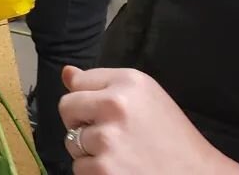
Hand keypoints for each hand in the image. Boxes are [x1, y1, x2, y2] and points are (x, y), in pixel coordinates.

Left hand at [59, 67, 238, 174]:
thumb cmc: (172, 138)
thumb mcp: (144, 96)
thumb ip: (101, 82)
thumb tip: (66, 73)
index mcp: (128, 81)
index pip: (78, 82)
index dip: (89, 101)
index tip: (107, 113)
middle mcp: (116, 105)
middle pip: (67, 109)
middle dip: (80, 124)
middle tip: (109, 136)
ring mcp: (109, 140)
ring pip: (71, 142)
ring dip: (89, 153)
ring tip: (122, 156)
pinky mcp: (105, 170)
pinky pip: (79, 169)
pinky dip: (95, 174)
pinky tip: (122, 172)